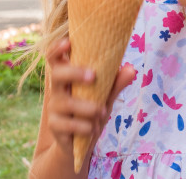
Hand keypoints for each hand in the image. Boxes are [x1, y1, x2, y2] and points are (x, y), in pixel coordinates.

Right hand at [45, 37, 136, 151]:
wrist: (82, 143)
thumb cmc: (92, 111)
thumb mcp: (106, 96)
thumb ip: (116, 83)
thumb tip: (131, 69)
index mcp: (67, 76)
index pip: (54, 57)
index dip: (57, 48)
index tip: (68, 42)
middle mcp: (57, 89)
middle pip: (56, 74)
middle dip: (74, 73)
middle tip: (93, 76)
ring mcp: (54, 108)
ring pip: (67, 103)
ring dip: (88, 107)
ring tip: (102, 112)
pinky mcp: (54, 126)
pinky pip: (70, 124)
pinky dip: (86, 126)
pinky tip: (93, 128)